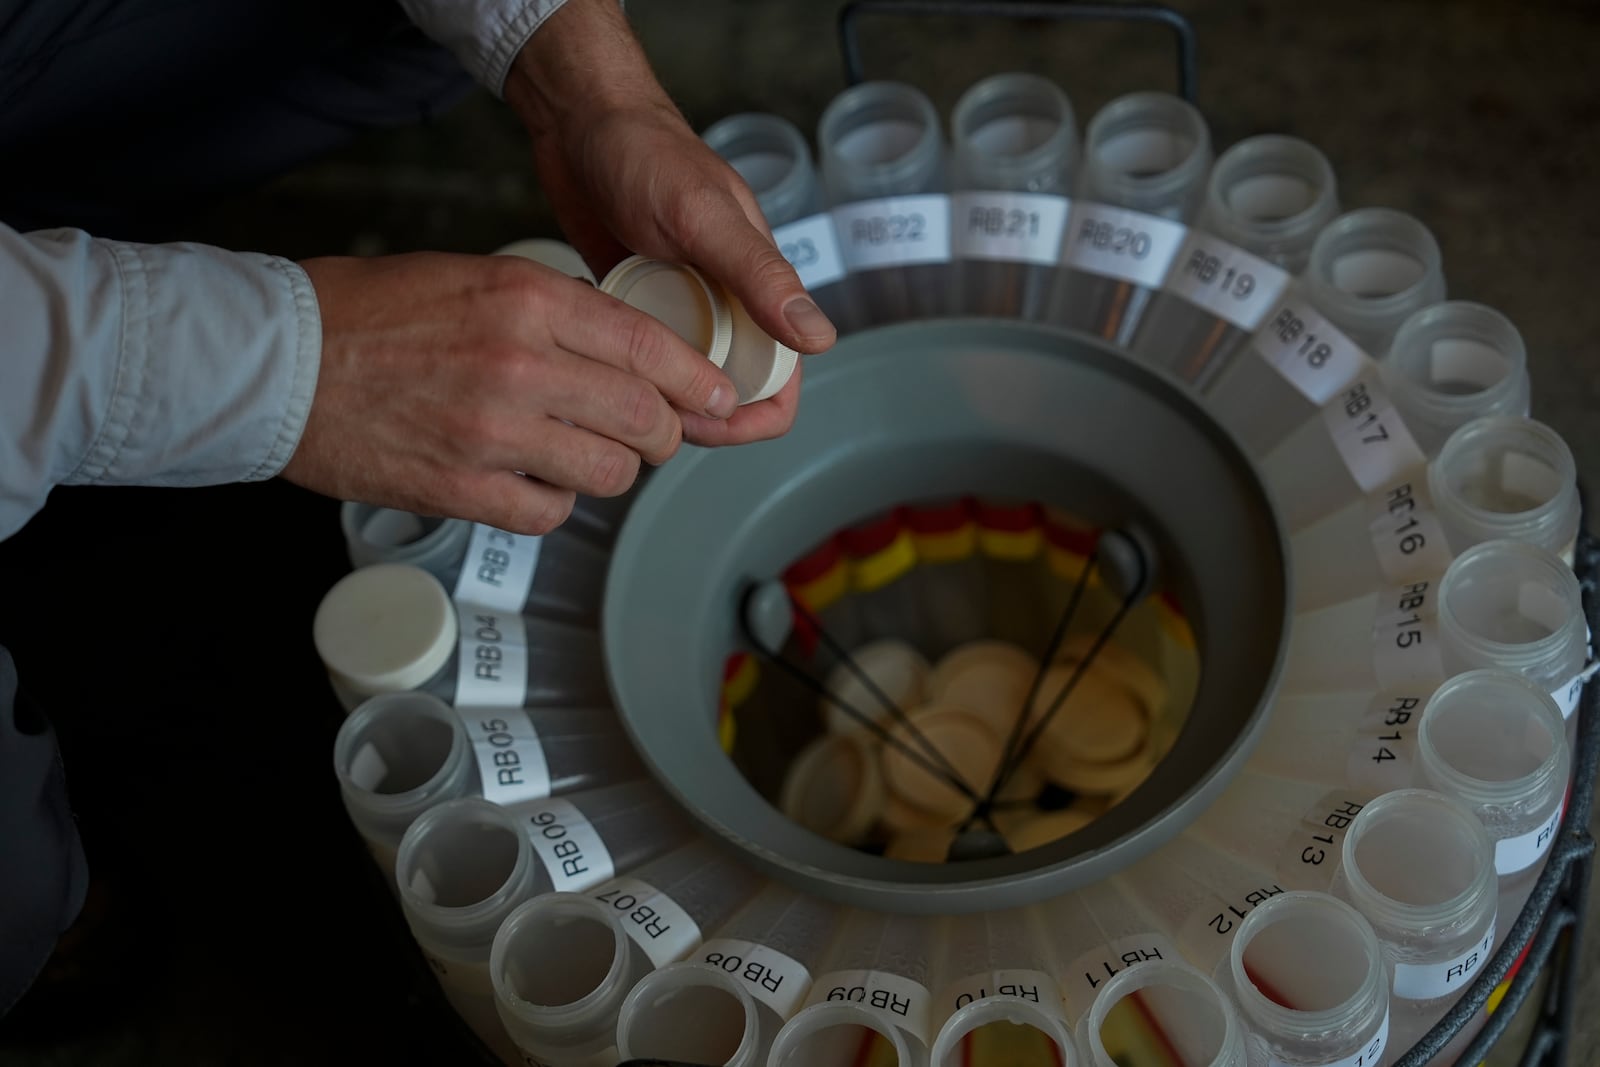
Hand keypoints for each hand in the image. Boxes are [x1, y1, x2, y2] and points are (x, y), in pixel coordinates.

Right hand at [281, 252, 740, 533]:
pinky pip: (549, 513)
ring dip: (610, 471)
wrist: (279, 362)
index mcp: (527, 299)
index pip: (650, 346)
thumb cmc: (370, 312)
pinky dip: (553, 503)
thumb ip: (553, 310)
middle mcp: (521, 364)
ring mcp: (493, 432)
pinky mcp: (462, 489)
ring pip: (608, 472)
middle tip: (653, 435)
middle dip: (662, 433)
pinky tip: (533, 483)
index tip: (717, 397)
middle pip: (644, 416)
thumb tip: (624, 351)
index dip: (697, 380)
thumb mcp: (475, 278)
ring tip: (585, 457)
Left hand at [503, 0, 834, 445]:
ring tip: (616, 386)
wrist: (579, 119)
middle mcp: (726, 304)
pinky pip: (643, 356)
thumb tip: (821, 339)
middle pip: (731, 392)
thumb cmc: (647, 153)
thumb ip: (761, 276)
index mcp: (758, 287)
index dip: (754, 415)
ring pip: (684, 382)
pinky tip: (595, 354)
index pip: (781, 379)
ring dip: (657, 397)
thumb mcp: (705, 217)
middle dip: (698, 416)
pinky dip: (625, 366)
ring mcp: (681, 305)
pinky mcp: (639, 303)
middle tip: (646, 412)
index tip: (709, 424)